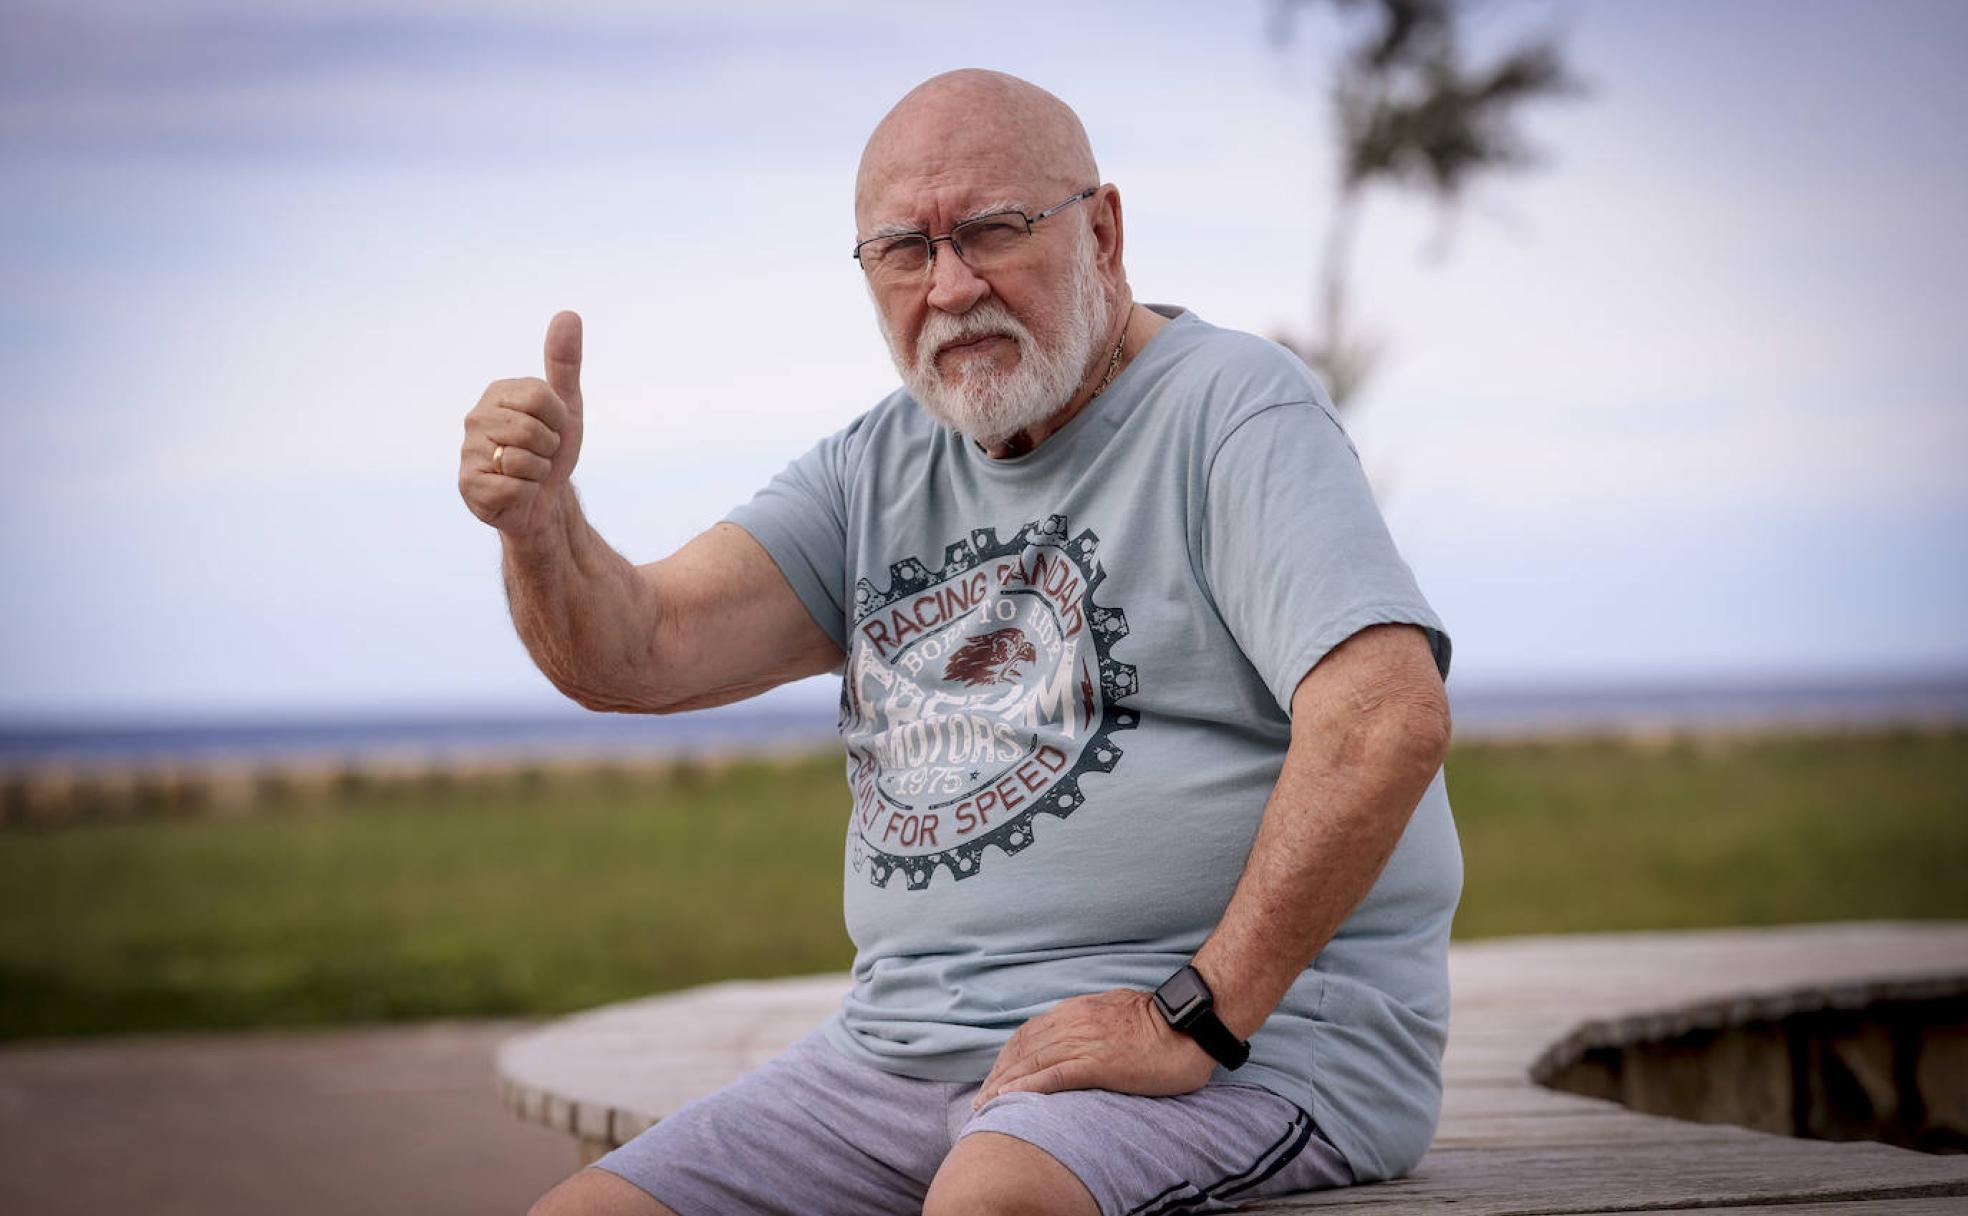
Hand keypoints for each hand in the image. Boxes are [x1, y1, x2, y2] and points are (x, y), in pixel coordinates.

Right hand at [459, 310, 586, 539]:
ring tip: (528, 473)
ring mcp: (468, 451)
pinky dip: (525, 493)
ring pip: (522, 460)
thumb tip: (569, 314)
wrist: (543, 500)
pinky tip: (515, 492)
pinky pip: (513, 486)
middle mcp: (476, 417)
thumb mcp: (566, 406)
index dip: (559, 420)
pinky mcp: (467, 485)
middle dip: (549, 449)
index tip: (553, 429)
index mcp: (498, 393)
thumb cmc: (551, 450)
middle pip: (531, 430)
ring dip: (538, 473)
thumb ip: (565, 362)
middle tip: (540, 454)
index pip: (541, 397)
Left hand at [970, 989, 1217, 1109]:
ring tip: (985, 1104)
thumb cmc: (1163, 1024)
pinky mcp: (1097, 1063)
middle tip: (981, 1098)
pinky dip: (1026, 1087)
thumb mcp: (1118, 1011)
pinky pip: (1053, 1076)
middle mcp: (1073, 1022)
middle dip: (998, 1073)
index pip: (1030, 1033)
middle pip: (1023, 1048)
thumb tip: (1080, 1033)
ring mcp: (1084, 1042)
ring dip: (1003, 1084)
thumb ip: (1093, 1020)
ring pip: (1031, 1062)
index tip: (996, 1076)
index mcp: (1077, 1011)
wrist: (1191, 1026)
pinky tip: (1008, 1099)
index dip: (1009, 1056)